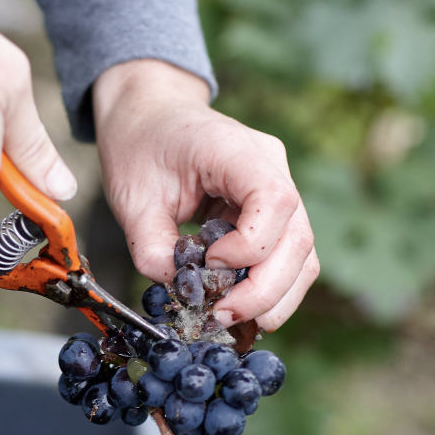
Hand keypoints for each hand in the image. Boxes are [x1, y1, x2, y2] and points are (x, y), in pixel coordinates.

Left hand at [92, 59, 317, 331]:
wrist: (150, 115)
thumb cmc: (140, 146)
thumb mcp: (131, 196)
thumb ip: (150, 244)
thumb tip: (177, 289)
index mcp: (237, 150)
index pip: (274, 201)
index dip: (249, 245)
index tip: (207, 262)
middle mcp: (271, 167)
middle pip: (298, 238)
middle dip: (264, 290)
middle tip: (221, 316)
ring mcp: (279, 188)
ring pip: (302, 254)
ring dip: (273, 297)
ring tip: (230, 318)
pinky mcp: (273, 212)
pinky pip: (288, 257)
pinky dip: (269, 288)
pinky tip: (237, 304)